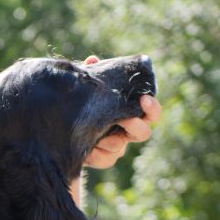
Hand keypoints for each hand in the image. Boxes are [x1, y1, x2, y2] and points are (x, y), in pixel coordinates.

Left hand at [82, 55, 162, 169]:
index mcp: (131, 114)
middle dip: (134, 125)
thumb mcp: (88, 90)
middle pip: (143, 133)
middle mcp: (128, 131)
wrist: (66, 130)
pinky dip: (96, 153)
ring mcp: (117, 147)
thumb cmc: (84, 106)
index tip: (144, 99)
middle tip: (123, 119)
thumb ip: (92, 76)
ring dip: (109, 139)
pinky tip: (87, 148)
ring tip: (96, 133)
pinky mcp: (103, 159)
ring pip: (120, 147)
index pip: (152, 113)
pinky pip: (105, 160)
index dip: (152, 108)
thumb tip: (93, 60)